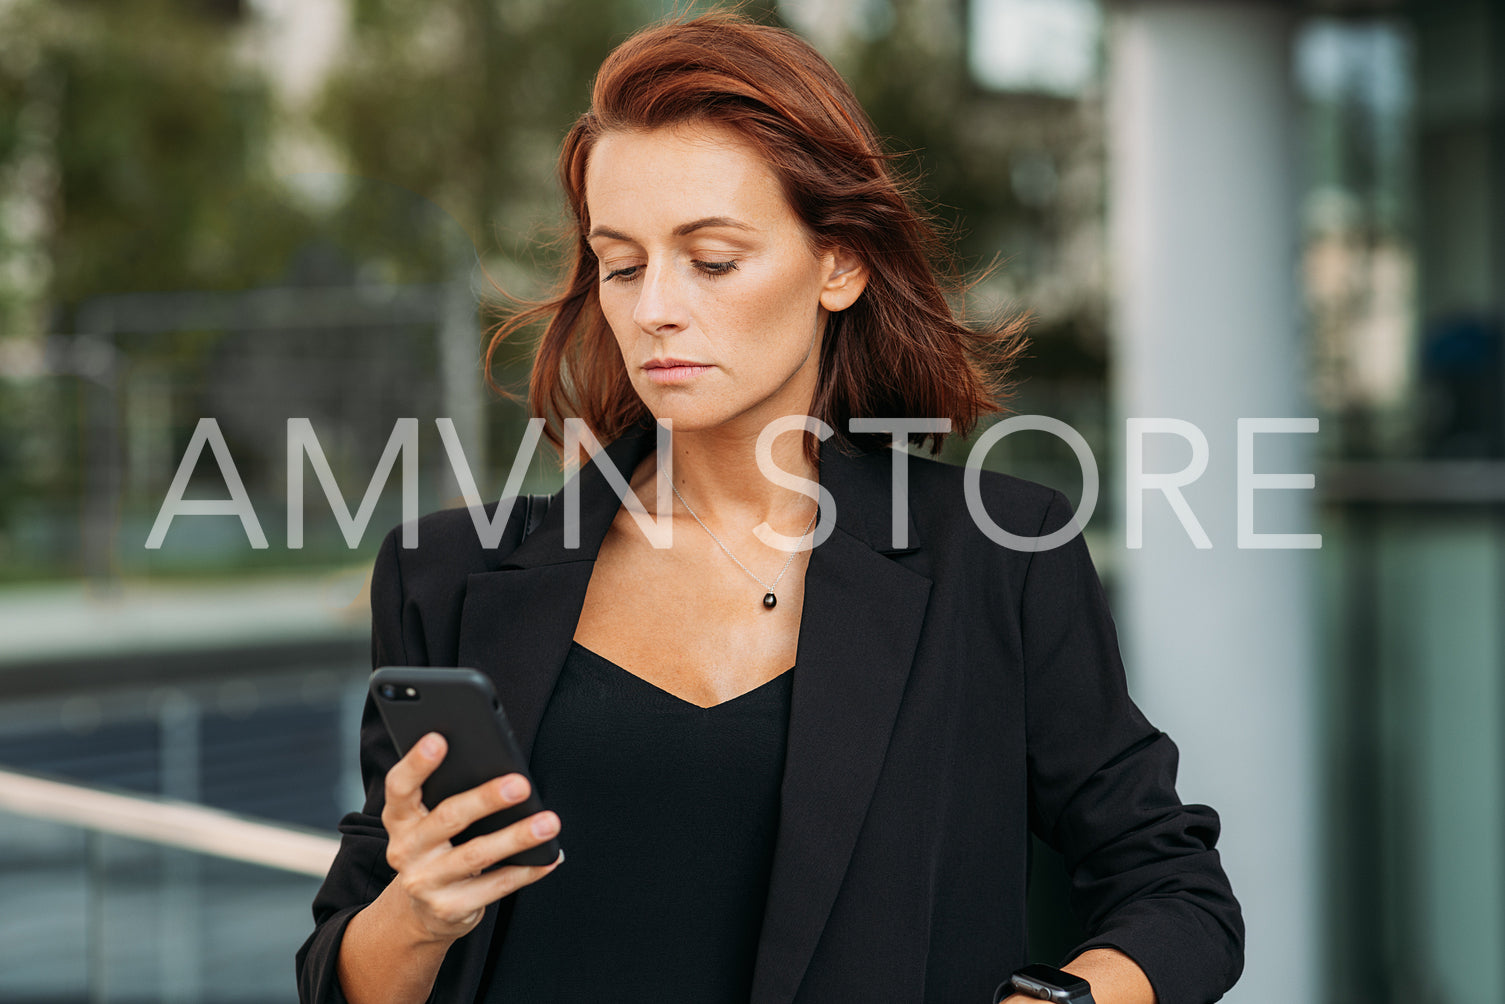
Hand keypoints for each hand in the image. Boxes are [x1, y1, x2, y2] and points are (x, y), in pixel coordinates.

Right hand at [380, 732, 562, 943]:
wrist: (420, 913)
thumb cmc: (437, 849)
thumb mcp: (428, 822)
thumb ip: (448, 795)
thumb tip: (500, 771)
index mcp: (400, 819)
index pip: (400, 786)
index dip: (416, 763)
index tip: (438, 739)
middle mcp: (405, 850)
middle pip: (448, 817)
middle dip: (486, 799)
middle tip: (520, 784)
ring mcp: (425, 882)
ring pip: (476, 854)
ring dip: (517, 837)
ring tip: (548, 822)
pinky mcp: (449, 908)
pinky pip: (495, 886)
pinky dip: (526, 871)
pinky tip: (548, 857)